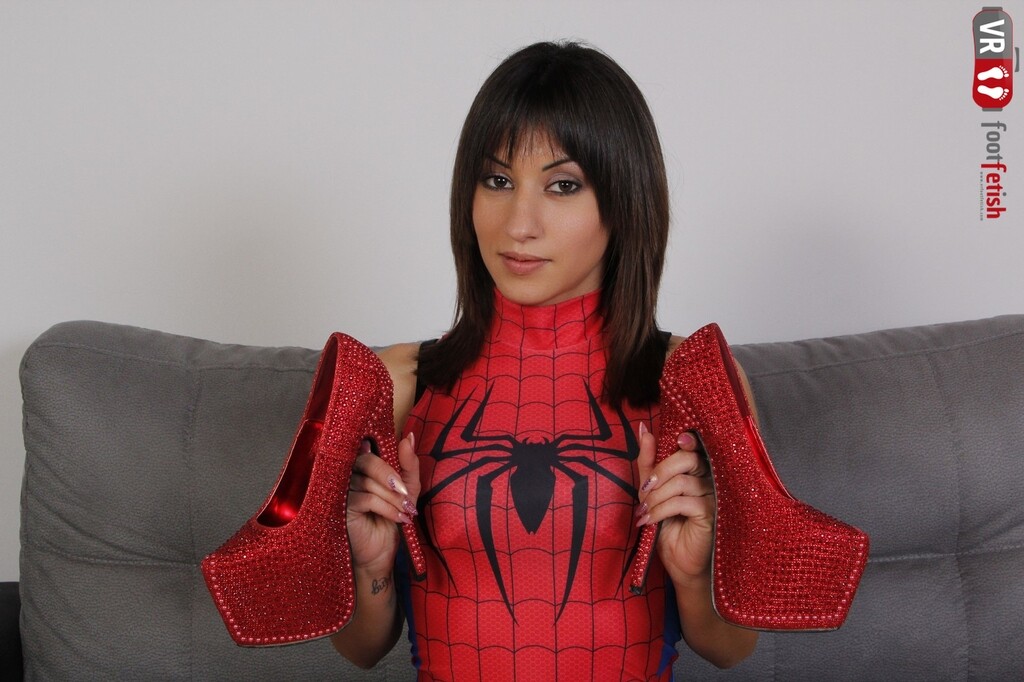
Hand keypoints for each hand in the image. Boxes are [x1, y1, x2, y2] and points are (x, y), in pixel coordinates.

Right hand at [346, 432, 420, 574]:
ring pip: (368, 481)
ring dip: (392, 497)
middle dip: (391, 476)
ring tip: (405, 510)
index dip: (389, 456)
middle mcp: (347, 474)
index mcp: (362, 466)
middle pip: (367, 460)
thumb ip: (408, 463)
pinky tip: (397, 518)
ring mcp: (340, 491)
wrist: (382, 552)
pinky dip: (386, 507)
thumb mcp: (407, 489)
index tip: (403, 476)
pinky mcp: (340, 508)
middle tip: (406, 494)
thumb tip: (408, 436)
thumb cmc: (392, 517)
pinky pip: (365, 498)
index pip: (372, 448)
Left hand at [635, 425, 714, 583]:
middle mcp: (710, 480)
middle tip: (644, 490)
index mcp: (698, 471)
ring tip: (644, 511)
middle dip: (660, 471)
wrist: (679, 563)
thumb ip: (648, 463)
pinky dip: (661, 510)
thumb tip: (643, 429)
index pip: (695, 446)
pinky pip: (683, 502)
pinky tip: (651, 521)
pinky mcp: (712, 514)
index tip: (675, 441)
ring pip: (682, 482)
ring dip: (656, 496)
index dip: (686, 440)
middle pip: (688, 459)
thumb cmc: (669, 527)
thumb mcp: (652, 491)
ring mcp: (714, 497)